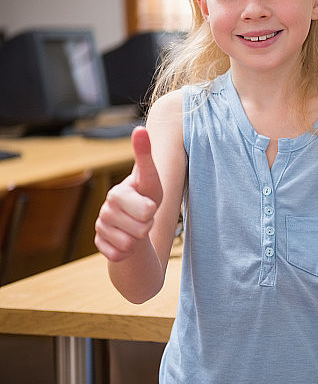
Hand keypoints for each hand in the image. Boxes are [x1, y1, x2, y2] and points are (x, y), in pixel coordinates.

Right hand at [95, 127, 163, 261]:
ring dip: (138, 238)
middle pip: (142, 229)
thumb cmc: (146, 197)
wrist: (135, 222)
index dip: (149, 210)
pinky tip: (125, 239)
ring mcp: (100, 226)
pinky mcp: (99, 244)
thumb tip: (139, 128)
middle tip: (145, 216)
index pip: (144, 208)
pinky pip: (119, 255)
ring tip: (136, 226)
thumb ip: (145, 156)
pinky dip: (126, 252)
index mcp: (119, 192)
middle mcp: (106, 208)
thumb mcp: (151, 179)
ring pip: (131, 243)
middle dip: (148, 225)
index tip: (149, 208)